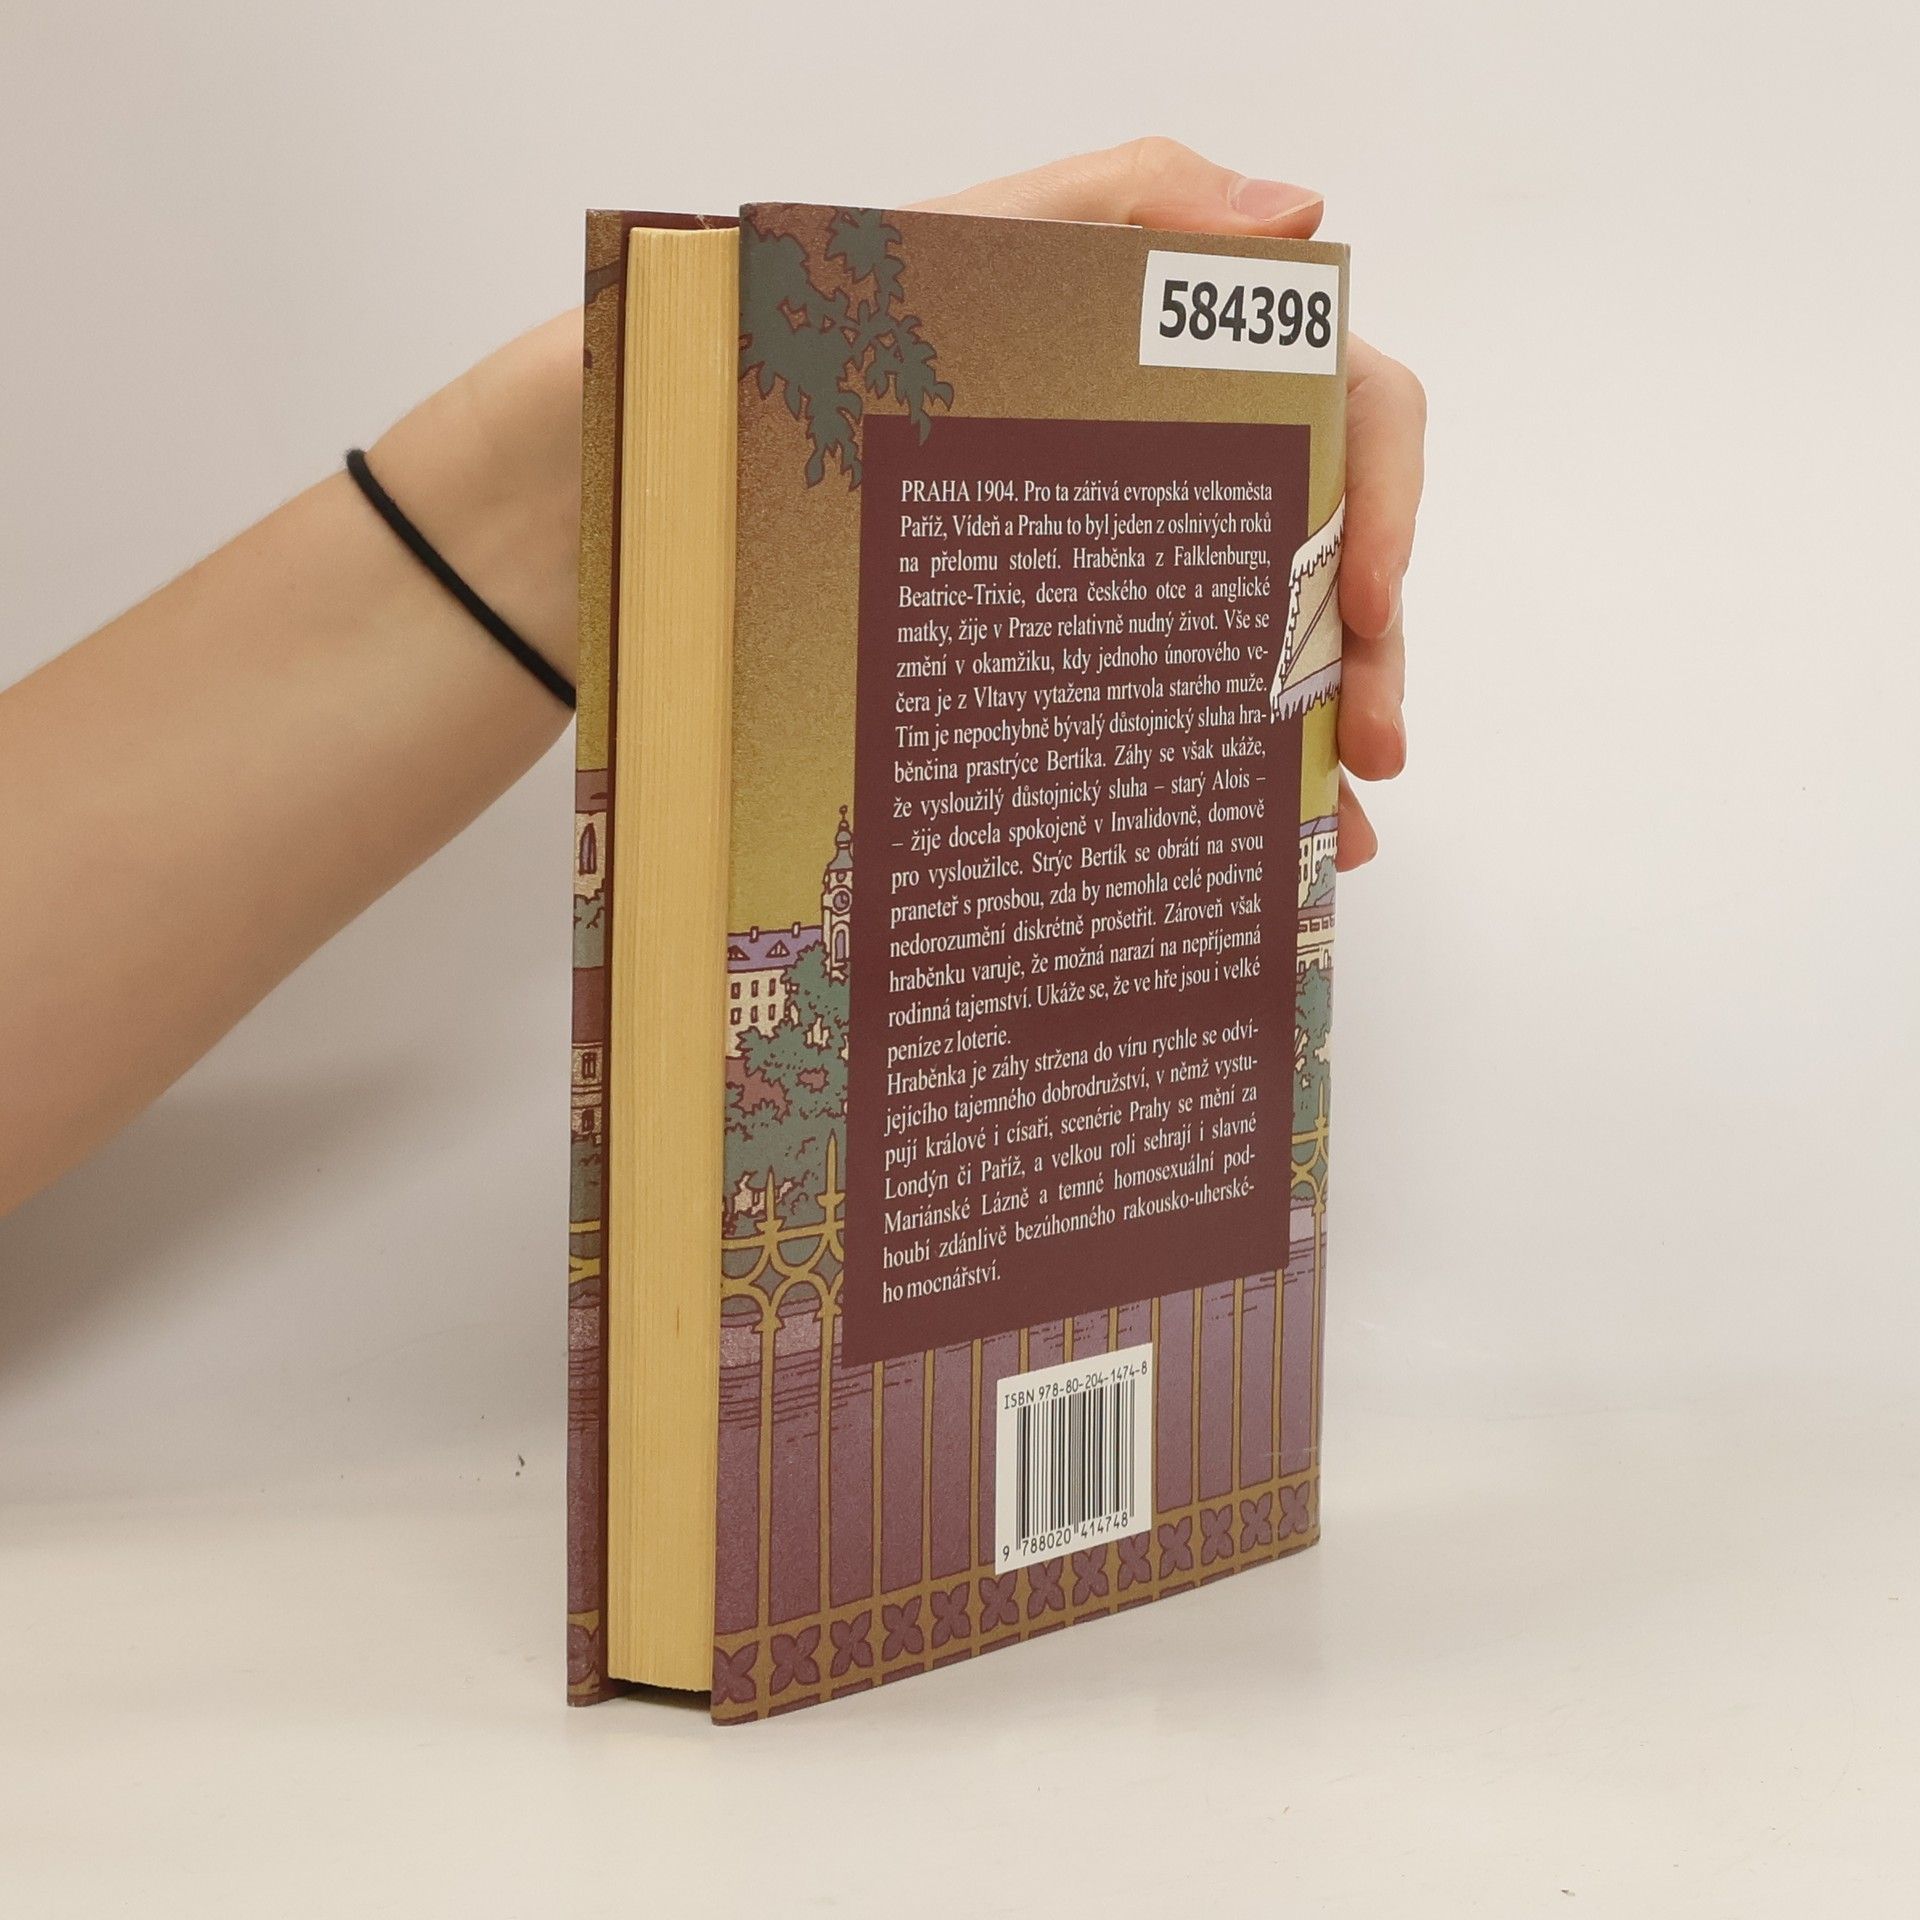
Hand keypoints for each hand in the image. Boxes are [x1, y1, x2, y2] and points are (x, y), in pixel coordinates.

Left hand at [916, 139, 1424, 868]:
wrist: (760, 424)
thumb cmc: (868, 322)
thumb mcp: (996, 237)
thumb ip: (1139, 196)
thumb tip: (1302, 217)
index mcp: (1213, 365)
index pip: (1355, 412)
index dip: (1385, 500)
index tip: (1367, 599)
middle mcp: (1208, 463)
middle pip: (1336, 552)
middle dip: (1370, 655)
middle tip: (1371, 750)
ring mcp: (1160, 552)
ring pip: (1282, 639)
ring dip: (1327, 730)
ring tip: (1337, 829)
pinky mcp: (1105, 624)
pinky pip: (1193, 693)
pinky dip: (1240, 761)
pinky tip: (1262, 831)